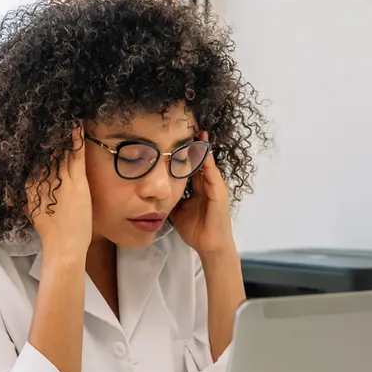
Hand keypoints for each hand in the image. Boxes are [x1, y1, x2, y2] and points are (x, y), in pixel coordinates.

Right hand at [26, 124, 91, 260]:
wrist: (63, 247)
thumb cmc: (50, 232)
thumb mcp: (31, 210)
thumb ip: (23, 198)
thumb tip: (10, 195)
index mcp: (30, 184)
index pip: (31, 158)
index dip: (33, 141)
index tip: (33, 126)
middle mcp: (42, 179)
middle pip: (43, 149)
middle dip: (45, 132)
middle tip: (46, 111)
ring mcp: (60, 179)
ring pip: (59, 149)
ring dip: (61, 131)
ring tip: (61, 113)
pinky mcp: (76, 182)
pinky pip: (75, 155)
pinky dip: (76, 138)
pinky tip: (76, 123)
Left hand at [169, 131, 235, 257]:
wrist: (210, 245)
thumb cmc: (195, 229)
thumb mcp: (177, 210)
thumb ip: (168, 198)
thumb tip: (152, 192)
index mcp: (198, 186)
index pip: (188, 164)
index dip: (181, 152)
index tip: (171, 137)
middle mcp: (207, 183)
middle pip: (198, 158)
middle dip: (191, 144)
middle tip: (183, 125)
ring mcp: (215, 186)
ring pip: (206, 162)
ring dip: (200, 147)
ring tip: (194, 130)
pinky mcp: (219, 192)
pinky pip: (212, 173)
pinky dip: (206, 161)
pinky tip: (201, 149)